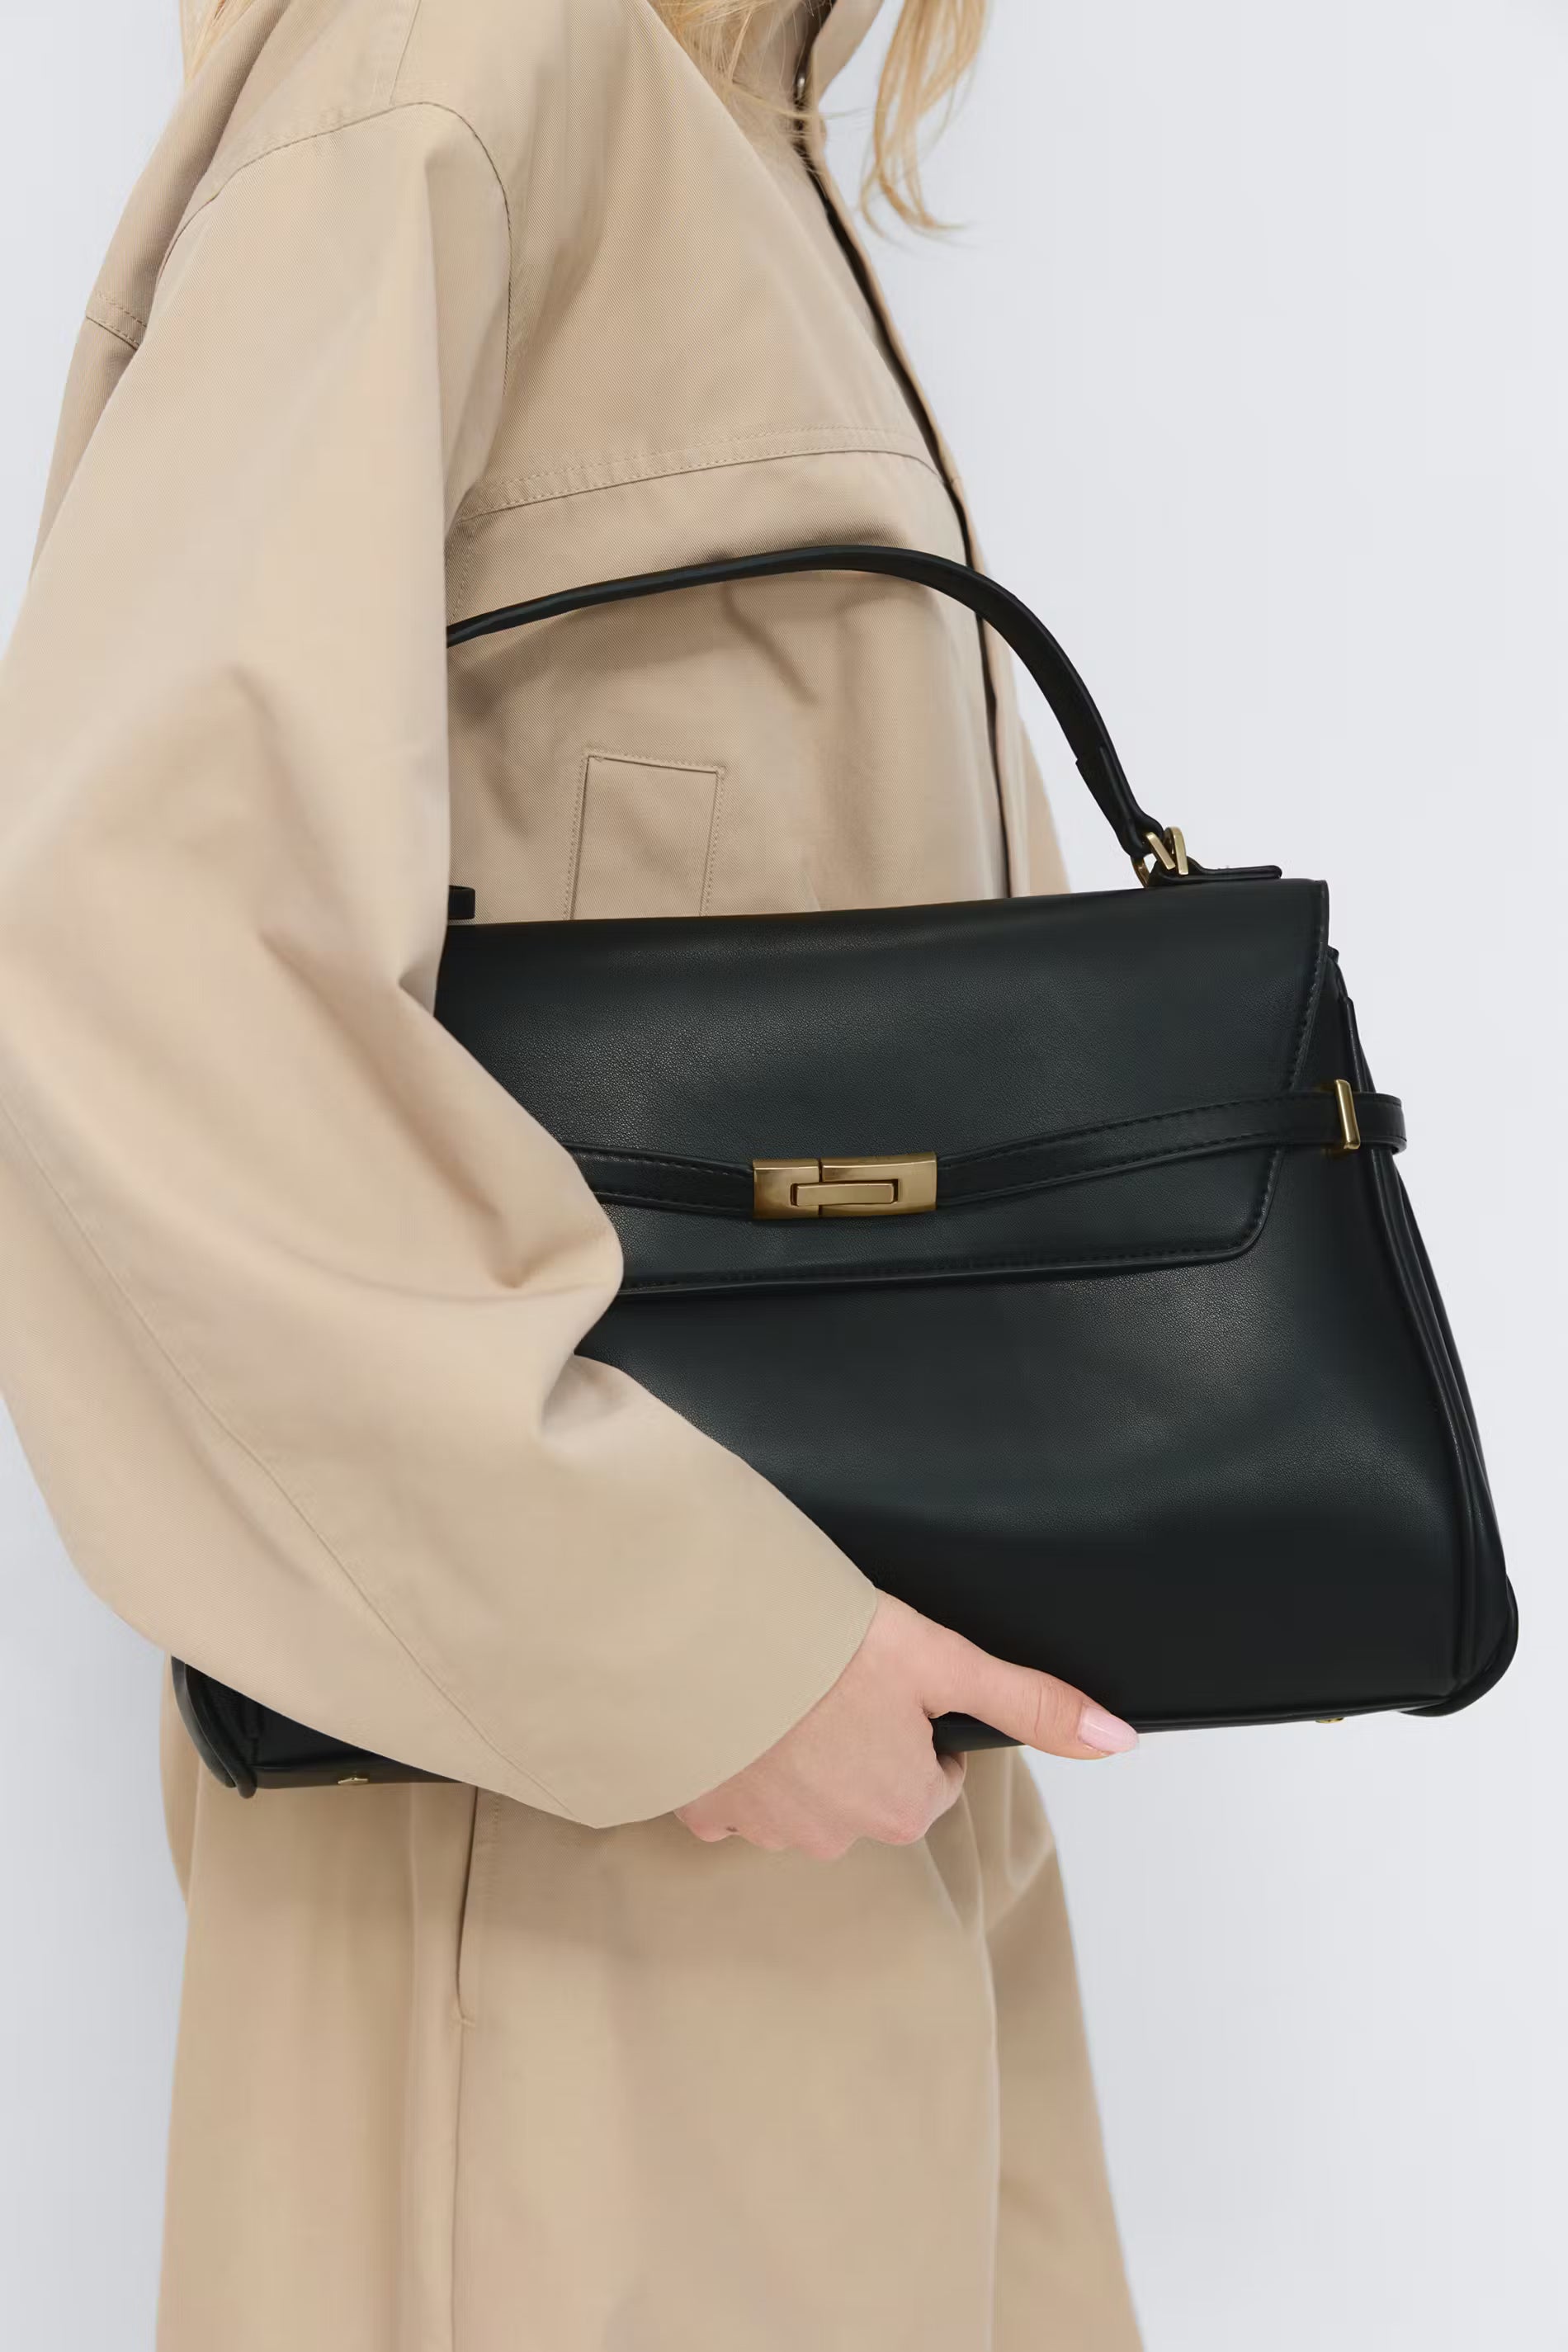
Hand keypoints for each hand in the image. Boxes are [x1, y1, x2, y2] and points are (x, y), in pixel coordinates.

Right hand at [675, 1591, 1137, 1860]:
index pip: (932, 1774)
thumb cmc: (829, 1647)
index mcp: (901, 1804)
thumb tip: (1117, 1739)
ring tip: (786, 1686)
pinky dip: (739, 1764)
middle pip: (870, 1788)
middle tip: (837, 1678)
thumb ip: (1029, 1703)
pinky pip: (735, 1798)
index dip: (918, 1721)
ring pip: (804, 1795)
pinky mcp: (708, 1813)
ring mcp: (768, 1829)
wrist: (709, 1641)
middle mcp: (839, 1835)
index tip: (890, 1682)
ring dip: (799, 1752)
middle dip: (859, 1741)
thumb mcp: (944, 1661)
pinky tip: (739, 1717)